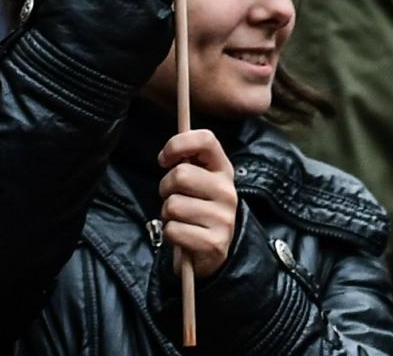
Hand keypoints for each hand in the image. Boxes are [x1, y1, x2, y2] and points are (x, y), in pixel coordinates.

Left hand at [158, 129, 239, 279]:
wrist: (212, 252)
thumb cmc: (198, 210)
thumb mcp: (199, 183)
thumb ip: (187, 163)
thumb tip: (168, 153)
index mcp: (223, 169)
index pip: (205, 140)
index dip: (178, 144)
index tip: (165, 159)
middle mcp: (227, 190)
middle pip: (180, 174)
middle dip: (165, 188)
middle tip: (173, 197)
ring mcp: (223, 217)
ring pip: (173, 205)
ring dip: (167, 215)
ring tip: (181, 219)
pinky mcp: (214, 242)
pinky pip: (173, 230)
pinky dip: (170, 234)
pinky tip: (183, 235)